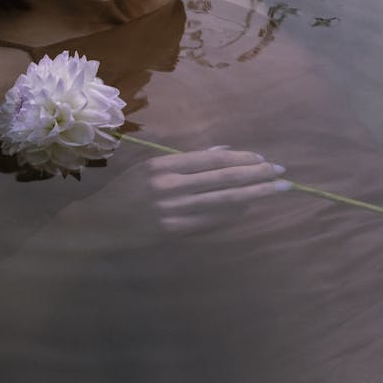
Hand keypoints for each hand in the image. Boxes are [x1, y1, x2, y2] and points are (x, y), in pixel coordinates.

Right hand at [59, 146, 288, 248]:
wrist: (99, 224)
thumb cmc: (125, 192)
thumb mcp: (149, 167)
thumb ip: (185, 160)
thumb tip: (223, 150)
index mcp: (163, 165)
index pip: (211, 159)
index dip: (241, 158)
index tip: (263, 157)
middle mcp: (169, 186)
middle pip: (222, 179)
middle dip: (256, 175)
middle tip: (282, 173)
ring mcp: (172, 211)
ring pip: (222, 201)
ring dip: (253, 195)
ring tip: (276, 190)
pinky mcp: (173, 232)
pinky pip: (211, 222)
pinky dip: (233, 215)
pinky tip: (250, 209)